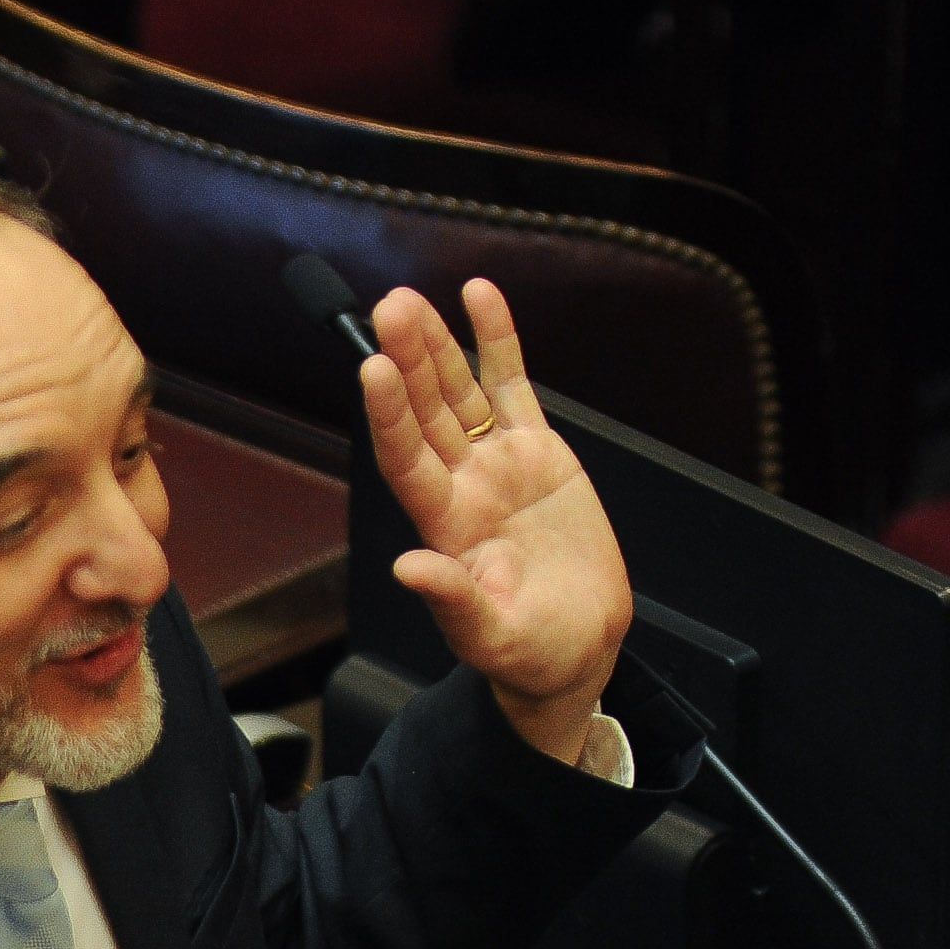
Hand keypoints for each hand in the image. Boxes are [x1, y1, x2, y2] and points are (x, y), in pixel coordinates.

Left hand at [362, 280, 634, 763]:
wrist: (577, 647)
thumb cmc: (529, 652)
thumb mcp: (492, 636)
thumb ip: (453, 601)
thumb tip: (409, 568)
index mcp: (445, 526)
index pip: (406, 460)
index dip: (390, 416)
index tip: (372, 368)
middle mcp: (462, 486)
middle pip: (426, 412)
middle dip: (407, 361)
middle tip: (389, 309)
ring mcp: (496, 464)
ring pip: (459, 391)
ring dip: (438, 345)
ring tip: (411, 299)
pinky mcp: (536, 452)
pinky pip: (512, 385)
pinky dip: (497, 341)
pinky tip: (479, 296)